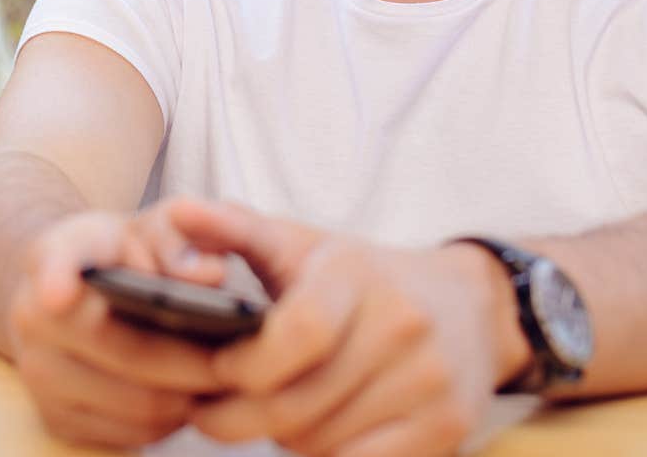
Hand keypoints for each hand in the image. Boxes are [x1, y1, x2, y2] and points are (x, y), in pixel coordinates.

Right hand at [5, 207, 231, 448]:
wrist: (69, 293)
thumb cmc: (121, 255)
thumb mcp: (148, 226)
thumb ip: (179, 237)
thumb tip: (212, 274)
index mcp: (54, 254)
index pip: (54, 263)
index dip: (55, 279)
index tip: (59, 294)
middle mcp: (31, 317)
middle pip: (129, 355)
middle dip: (197, 363)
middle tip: (243, 360)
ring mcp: (38, 374)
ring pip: (138, 406)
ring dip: (190, 397)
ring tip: (223, 378)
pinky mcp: (55, 419)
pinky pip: (131, 435)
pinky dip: (169, 421)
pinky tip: (188, 394)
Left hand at [164, 199, 515, 456]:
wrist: (468, 306)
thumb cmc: (361, 277)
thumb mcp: (300, 242)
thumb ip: (232, 229)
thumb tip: (178, 212)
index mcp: (357, 273)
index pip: (298, 334)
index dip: (244, 366)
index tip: (215, 372)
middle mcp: (403, 324)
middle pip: (298, 403)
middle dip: (241, 416)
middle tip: (215, 410)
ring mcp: (431, 379)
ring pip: (321, 441)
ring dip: (282, 439)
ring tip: (271, 412)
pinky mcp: (449, 426)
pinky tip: (314, 433)